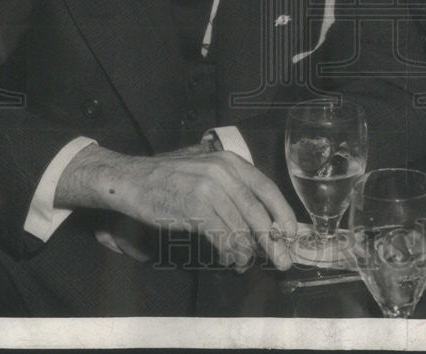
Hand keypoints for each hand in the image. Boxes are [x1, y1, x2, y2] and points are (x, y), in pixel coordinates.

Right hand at [56, 144, 297, 270]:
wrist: (133, 180)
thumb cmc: (170, 179)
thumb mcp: (206, 171)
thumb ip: (232, 189)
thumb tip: (258, 219)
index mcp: (230, 162)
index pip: (267, 187)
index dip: (283, 212)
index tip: (291, 233)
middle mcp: (223, 172)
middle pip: (258, 211)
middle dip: (273, 240)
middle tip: (282, 261)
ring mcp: (209, 189)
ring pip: (240, 227)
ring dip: (247, 251)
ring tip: (247, 263)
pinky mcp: (194, 208)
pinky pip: (221, 235)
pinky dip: (230, 251)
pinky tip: (232, 260)